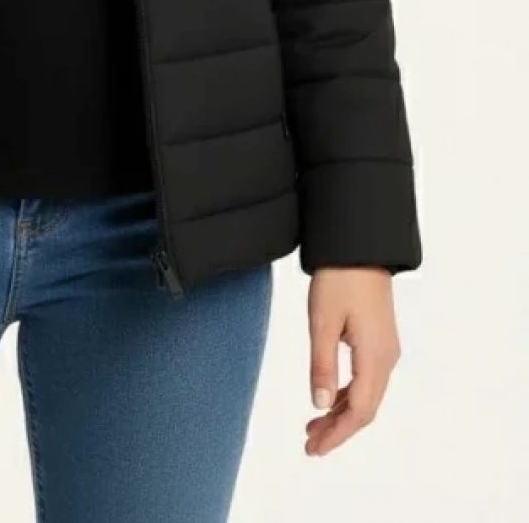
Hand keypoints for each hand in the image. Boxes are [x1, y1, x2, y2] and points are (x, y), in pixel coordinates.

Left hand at [305, 267, 401, 456]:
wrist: (359, 245)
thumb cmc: (339, 278)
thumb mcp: (322, 321)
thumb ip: (322, 364)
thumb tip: (320, 406)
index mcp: (375, 357)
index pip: (359, 411)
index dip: (337, 435)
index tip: (314, 449)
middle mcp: (387, 358)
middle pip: (365, 408)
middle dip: (338, 430)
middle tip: (309, 445)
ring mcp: (386, 349)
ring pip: (366, 395)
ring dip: (341, 413)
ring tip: (313, 427)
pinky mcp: (379, 339)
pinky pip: (367, 378)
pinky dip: (347, 394)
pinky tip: (329, 397)